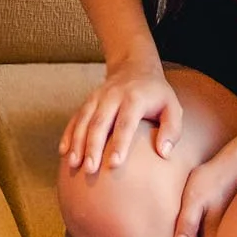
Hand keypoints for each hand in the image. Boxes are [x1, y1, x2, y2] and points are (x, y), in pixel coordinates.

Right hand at [59, 55, 182, 175]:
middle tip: (90, 169)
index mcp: (135, 98)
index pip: (125, 123)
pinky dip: (69, 134)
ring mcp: (98, 97)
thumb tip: (164, 153)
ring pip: (84, 119)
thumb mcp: (172, 107)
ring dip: (77, 142)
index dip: (120, 144)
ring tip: (74, 164)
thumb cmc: (157, 95)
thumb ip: (172, 130)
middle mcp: (113, 96)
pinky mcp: (88, 101)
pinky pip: (76, 117)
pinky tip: (64, 151)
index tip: (114, 164)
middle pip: (100, 122)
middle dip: (93, 146)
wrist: (135, 67)